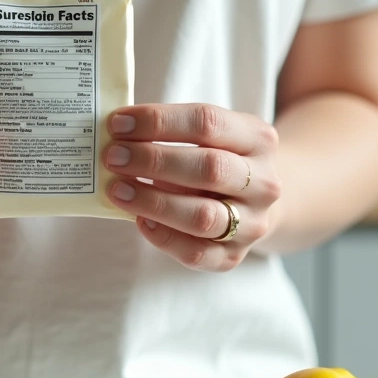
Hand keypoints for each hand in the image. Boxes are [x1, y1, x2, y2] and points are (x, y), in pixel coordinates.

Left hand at [104, 103, 281, 271]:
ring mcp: (253, 223)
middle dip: (154, 161)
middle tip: (113, 157)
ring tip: (118, 190)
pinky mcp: (234, 256)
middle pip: (209, 168)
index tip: (118, 124)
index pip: (207, 122)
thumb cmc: (219, 161)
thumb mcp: (211, 138)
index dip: (159, 121)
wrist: (256, 203)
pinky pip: (197, 253)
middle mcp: (264, 182)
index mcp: (258, 139)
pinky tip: (140, 221)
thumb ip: (172, 133)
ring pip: (203, 216)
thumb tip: (117, 137)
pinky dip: (164, 237)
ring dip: (154, 202)